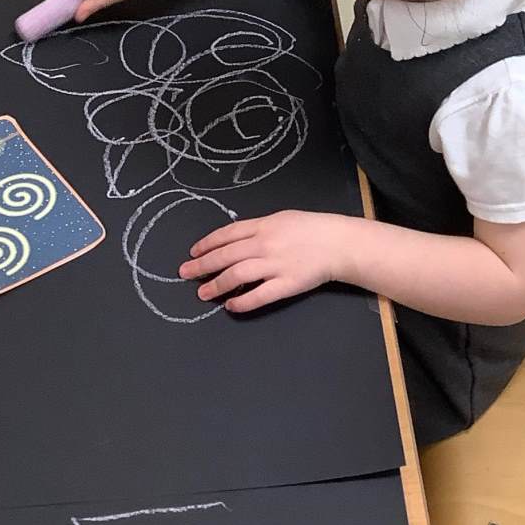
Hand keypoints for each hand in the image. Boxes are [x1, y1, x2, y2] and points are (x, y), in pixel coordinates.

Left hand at [178, 210, 353, 312]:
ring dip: (217, 285)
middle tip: (185, 274)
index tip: (193, 253)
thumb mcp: (282, 218)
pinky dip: (242, 301)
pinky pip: (259, 295)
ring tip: (202, 293)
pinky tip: (231, 305)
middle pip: (226, 255)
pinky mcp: (286, 284)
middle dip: (202, 265)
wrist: (338, 243)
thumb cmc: (311, 228)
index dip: (207, 244)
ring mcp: (275, 265)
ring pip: (237, 275)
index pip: (227, 234)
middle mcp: (265, 244)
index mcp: (264, 225)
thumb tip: (234, 240)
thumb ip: (259, 228)